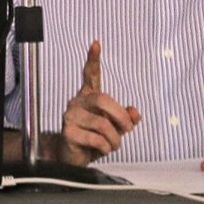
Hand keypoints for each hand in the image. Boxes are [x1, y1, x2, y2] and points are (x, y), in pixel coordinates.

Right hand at [53, 40, 140, 166]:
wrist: (72, 159)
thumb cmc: (92, 141)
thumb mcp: (114, 129)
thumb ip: (125, 119)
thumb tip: (135, 112)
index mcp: (88, 98)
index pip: (90, 75)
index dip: (93, 59)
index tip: (96, 43)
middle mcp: (77, 103)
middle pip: (103, 99)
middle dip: (120, 116)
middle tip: (127, 129)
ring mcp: (71, 116)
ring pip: (102, 123)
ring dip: (114, 139)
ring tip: (113, 145)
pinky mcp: (68, 131)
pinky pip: (96, 138)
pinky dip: (105, 147)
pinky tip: (102, 149)